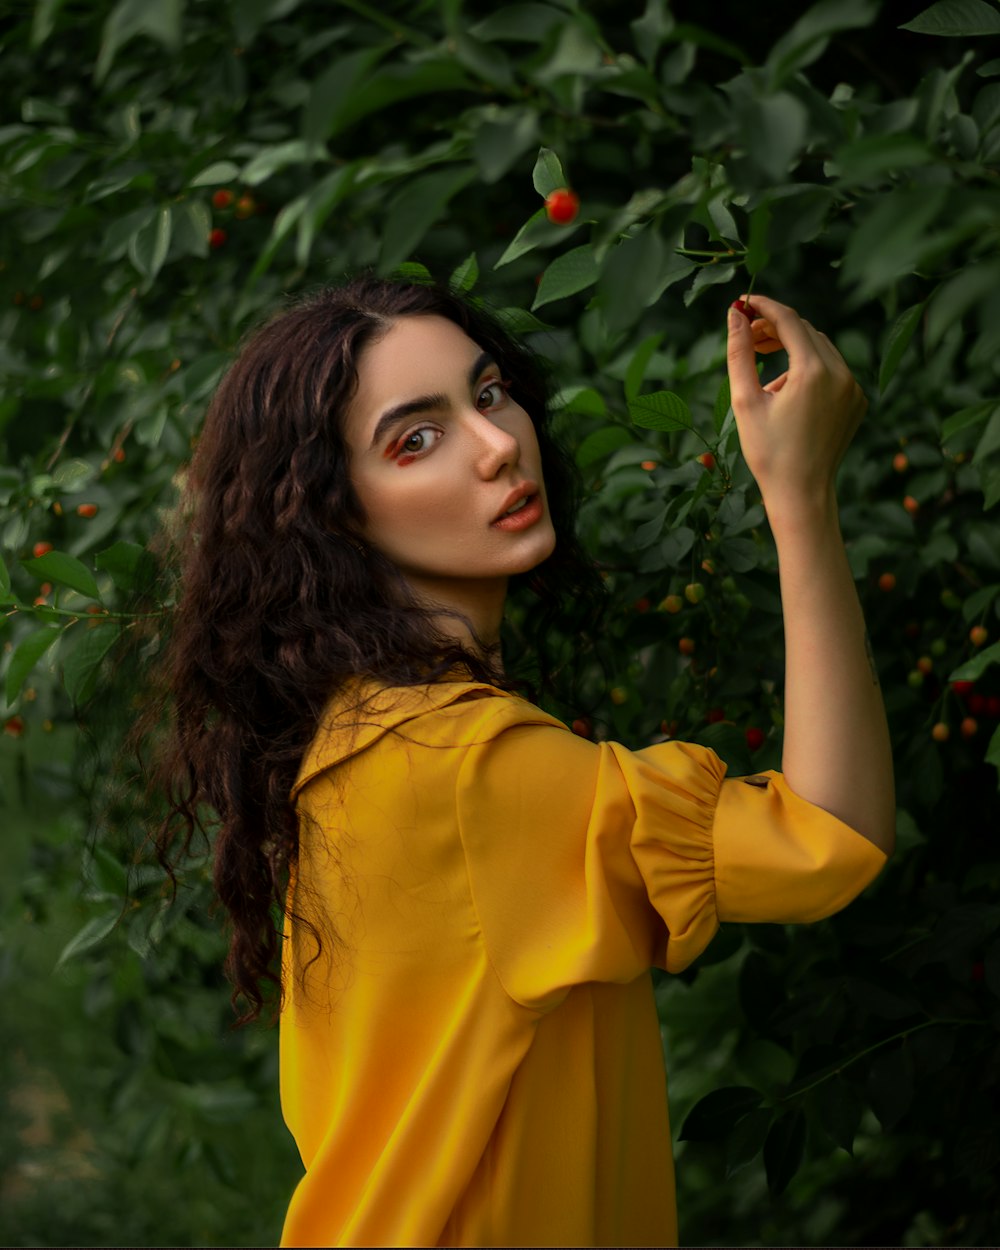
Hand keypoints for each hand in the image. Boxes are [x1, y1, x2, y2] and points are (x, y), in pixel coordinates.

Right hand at [726, 293, 866, 518]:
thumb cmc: (768, 453)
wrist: (802, 494)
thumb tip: (734, 315)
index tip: (743, 302)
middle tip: (748, 336)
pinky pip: (831, 370)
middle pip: (805, 331)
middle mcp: (841, 374)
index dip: (764, 306)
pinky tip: (785, 392)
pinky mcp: (856, 401)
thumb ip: (740, 353)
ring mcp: (852, 388)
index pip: (788, 320)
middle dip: (775, 327)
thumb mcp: (745, 401)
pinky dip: (808, 368)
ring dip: (791, 347)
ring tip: (762, 367)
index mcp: (813, 371)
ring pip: (819, 348)